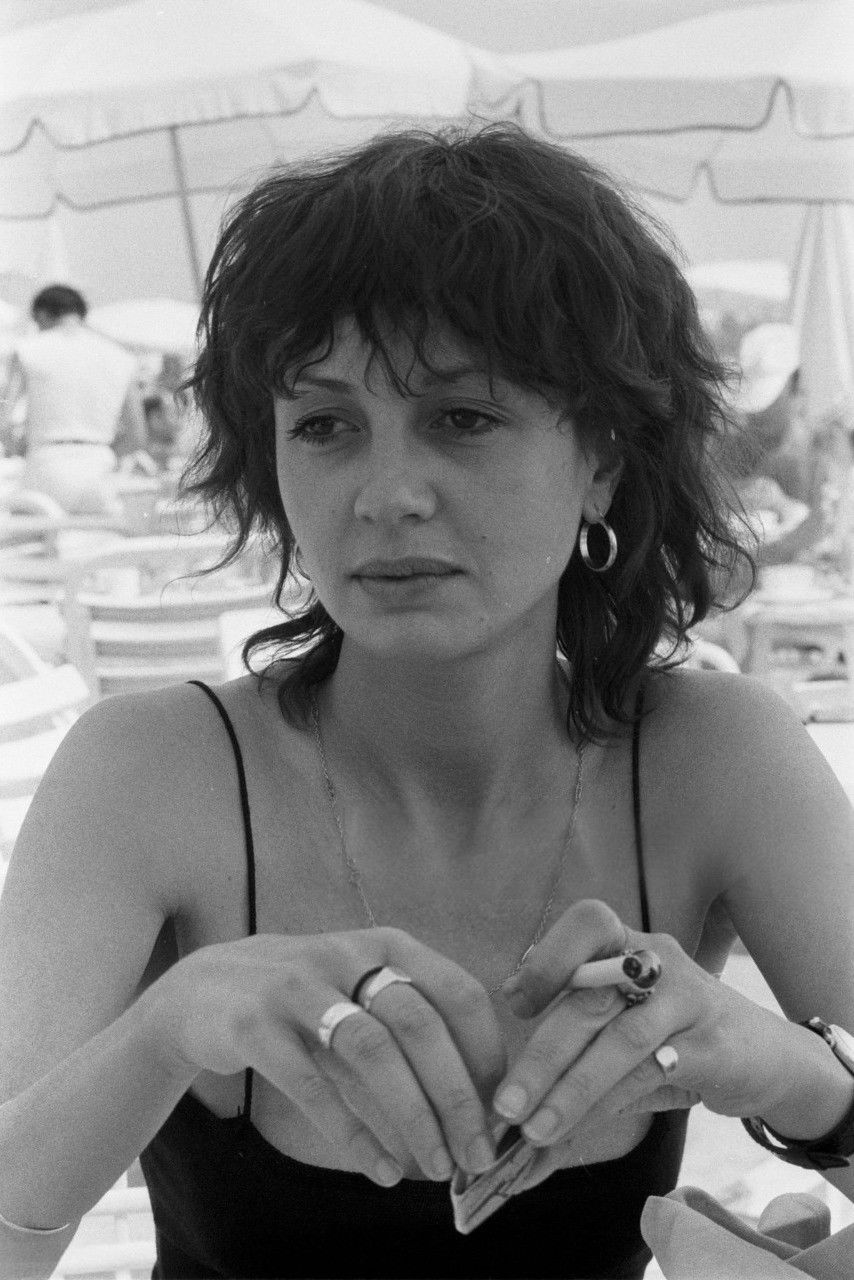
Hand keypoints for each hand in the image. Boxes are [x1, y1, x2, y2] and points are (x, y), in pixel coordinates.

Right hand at [154, 927, 504, 1185]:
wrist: (203, 990)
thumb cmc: (304, 999)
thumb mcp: (361, 991)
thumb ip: (410, 1027)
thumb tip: (479, 1097)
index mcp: (385, 944)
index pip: (458, 992)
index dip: (486, 1052)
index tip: (503, 1108)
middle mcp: (346, 955)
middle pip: (420, 1024)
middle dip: (457, 1095)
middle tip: (479, 1153)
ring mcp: (297, 986)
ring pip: (371, 1051)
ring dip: (412, 1115)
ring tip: (435, 1167)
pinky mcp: (255, 1024)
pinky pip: (314, 1085)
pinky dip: (353, 1133)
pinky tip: (380, 1170)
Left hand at [490, 899, 793, 1148]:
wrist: (770, 1057)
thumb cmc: (676, 1034)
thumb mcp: (627, 1014)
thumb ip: (579, 1015)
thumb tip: (509, 1042)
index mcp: (632, 942)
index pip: (589, 923)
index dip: (547, 957)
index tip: (514, 1003)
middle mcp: (660, 961)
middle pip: (592, 999)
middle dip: (542, 1055)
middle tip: (505, 1104)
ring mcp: (690, 1000)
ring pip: (620, 1042)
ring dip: (570, 1091)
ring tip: (533, 1129)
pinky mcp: (713, 1047)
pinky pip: (651, 1076)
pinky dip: (607, 1106)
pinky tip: (577, 1131)